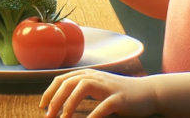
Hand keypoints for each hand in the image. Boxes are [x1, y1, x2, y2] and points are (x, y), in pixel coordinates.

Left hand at [40, 69, 157, 117]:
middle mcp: (96, 77)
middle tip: (48, 115)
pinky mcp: (120, 98)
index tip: (42, 106)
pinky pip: (104, 105)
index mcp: (88, 75)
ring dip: (70, 103)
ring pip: (83, 87)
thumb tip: (61, 101)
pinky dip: (94, 114)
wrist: (148, 92)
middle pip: (69, 82)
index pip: (62, 79)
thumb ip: (82, 89)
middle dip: (55, 98)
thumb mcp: (98, 88)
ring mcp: (108, 86)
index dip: (49, 92)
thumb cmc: (120, 93)